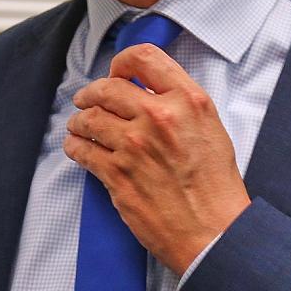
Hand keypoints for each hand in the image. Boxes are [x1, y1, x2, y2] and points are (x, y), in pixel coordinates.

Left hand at [63, 42, 250, 273]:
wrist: (214, 232)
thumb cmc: (215, 185)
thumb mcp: (209, 127)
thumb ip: (179, 103)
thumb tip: (146, 89)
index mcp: (187, 100)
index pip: (144, 57)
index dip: (122, 62)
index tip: (116, 72)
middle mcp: (159, 117)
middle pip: (107, 87)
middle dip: (91, 92)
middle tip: (86, 99)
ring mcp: (134, 146)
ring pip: (89, 118)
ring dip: (79, 120)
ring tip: (79, 126)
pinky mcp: (117, 175)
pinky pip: (83, 150)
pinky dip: (75, 146)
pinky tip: (77, 147)